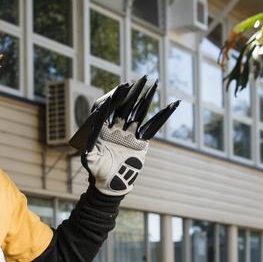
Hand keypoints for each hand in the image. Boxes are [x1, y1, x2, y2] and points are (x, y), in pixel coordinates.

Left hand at [70, 77, 180, 196]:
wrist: (111, 182)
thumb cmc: (97, 171)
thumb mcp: (91, 161)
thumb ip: (90, 151)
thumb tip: (89, 142)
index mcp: (103, 128)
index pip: (108, 109)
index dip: (115, 98)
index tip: (122, 88)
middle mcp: (116, 127)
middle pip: (124, 106)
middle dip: (132, 92)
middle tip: (140, 78)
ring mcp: (129, 133)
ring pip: (138, 112)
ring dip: (147, 98)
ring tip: (154, 83)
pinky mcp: (141, 141)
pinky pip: (152, 126)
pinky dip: (162, 115)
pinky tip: (173, 104)